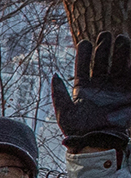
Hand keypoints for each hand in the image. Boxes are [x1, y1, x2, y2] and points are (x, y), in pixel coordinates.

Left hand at [53, 31, 130, 146]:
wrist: (97, 143)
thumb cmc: (77, 131)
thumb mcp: (64, 112)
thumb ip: (58, 93)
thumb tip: (54, 74)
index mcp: (83, 88)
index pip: (83, 67)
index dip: (84, 54)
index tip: (85, 42)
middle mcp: (100, 86)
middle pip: (102, 62)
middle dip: (104, 47)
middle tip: (106, 34)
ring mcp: (115, 89)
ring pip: (118, 65)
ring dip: (120, 51)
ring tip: (121, 37)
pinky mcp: (127, 94)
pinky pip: (129, 76)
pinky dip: (130, 65)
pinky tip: (129, 55)